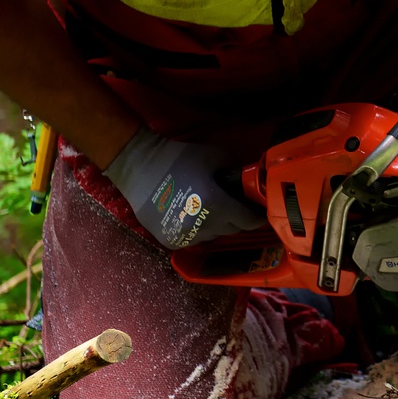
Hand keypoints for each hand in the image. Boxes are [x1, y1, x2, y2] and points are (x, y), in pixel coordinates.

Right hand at [104, 128, 263, 248]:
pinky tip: (192, 215)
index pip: (248, 221)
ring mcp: (186, 237)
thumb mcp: (216, 156)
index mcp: (217, 205)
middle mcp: (203, 226)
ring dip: (216, 226)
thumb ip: (237, 172)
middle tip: (232, 205)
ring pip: (214, 237)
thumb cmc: (180, 158)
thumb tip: (249, 185)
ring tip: (209, 209)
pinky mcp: (171, 241)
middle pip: (232, 230)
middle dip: (236, 218)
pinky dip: (198, 231)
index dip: (256, 217)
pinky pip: (195, 240)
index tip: (258, 212)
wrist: (139, 167)